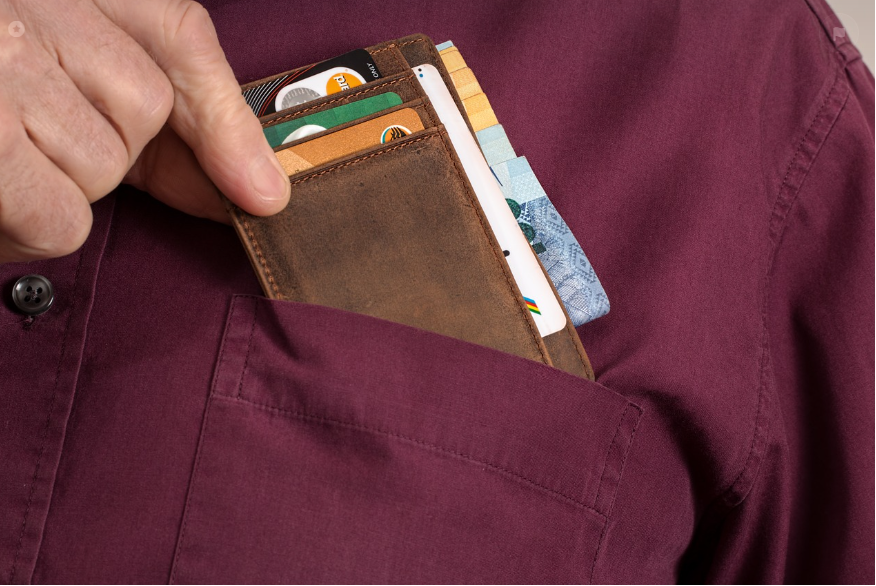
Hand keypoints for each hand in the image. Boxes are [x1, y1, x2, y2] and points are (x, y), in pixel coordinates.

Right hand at [0, 0, 289, 262]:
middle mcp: (19, 11)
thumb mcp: (65, 66)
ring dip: (54, 187)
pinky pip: (59, 221)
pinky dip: (25, 227)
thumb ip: (175, 115)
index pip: (174, 35)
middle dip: (98, 145)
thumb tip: (262, 188)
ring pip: (101, 169)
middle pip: (142, 111)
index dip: (221, 117)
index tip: (260, 192)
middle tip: (20, 130)